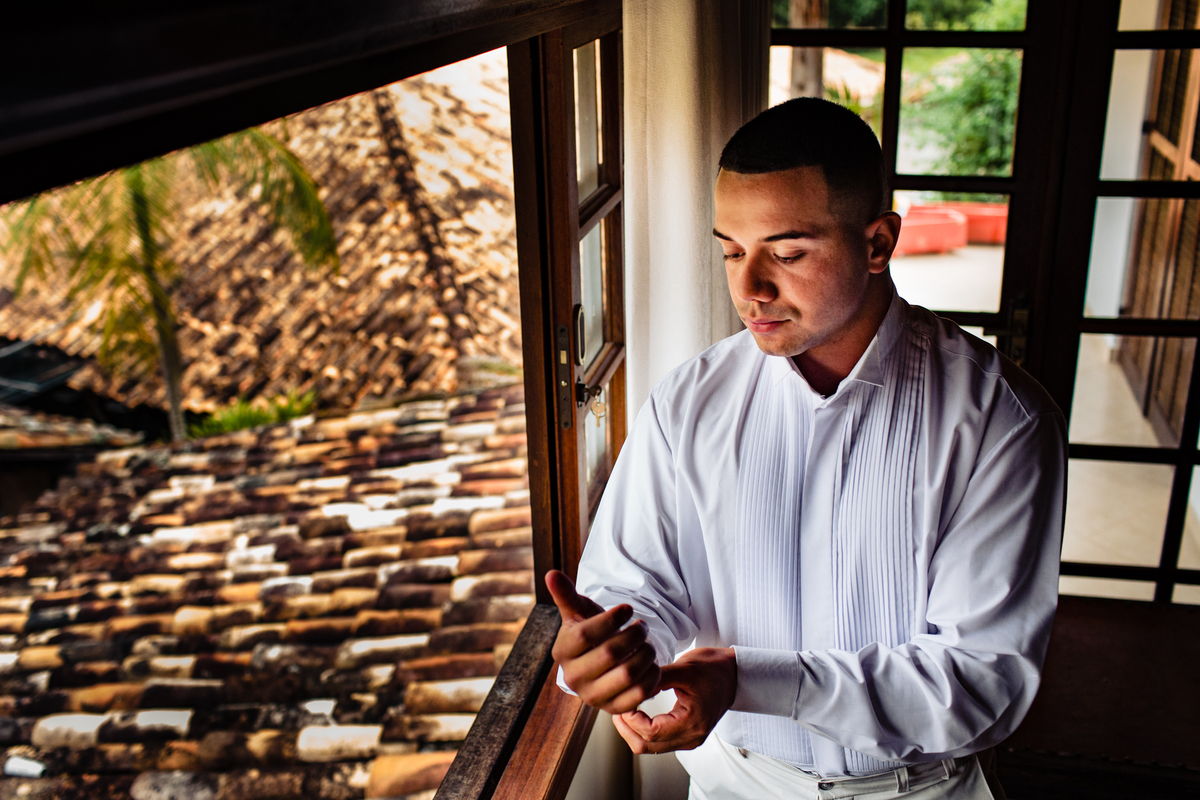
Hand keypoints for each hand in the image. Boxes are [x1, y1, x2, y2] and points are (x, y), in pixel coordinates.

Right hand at [545, 570, 661, 714]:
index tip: (628, 608)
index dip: (611, 619)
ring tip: (648, 644)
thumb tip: (551, 573)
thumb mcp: (579, 612)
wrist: (600, 663)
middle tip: (642, 626)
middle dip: (633, 635)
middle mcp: (572, 678)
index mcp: (562, 651)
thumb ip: (566, 594)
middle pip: (610, 653)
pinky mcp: (612, 709)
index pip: (586, 635)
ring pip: (627, 674)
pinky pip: (639, 695)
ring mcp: (592, 697)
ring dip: (646, 654)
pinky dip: (651, 676)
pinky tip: (652, 663)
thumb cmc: (591, 632)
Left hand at [612, 647, 736, 753]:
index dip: (630, 718)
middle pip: (647, 746)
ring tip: (623, 709)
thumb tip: (631, 686)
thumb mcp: (683, 668)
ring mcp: (689, 739)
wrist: (734, 674)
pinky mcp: (686, 736)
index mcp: (692, 722)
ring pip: (650, 747)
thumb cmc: (713, 668)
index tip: (623, 699)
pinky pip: (658, 742)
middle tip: (615, 706)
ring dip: (632, 731)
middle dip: (626, 727)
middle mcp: (692, 737)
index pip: (651, 732)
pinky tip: (636, 713)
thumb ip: (656, 679)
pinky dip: (643, 731)